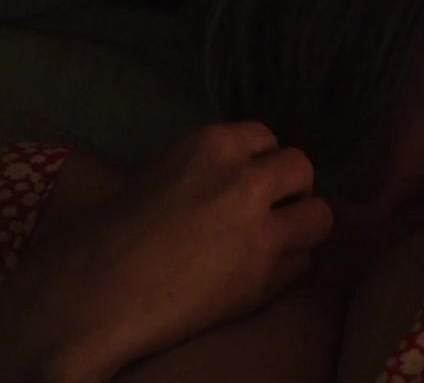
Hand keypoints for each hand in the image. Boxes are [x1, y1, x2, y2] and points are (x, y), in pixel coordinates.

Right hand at [5, 122, 332, 382]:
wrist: (92, 297)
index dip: (259, 161)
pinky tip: (256, 275)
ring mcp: (264, 231)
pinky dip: (287, 267)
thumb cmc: (104, 236)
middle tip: (267, 210)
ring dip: (300, 227)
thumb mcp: (157, 175)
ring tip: (274, 242)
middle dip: (289, 188)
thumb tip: (238, 177)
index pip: (266, 137)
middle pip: (302, 169)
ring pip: (320, 217)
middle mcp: (247, 181)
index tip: (247, 179)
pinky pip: (302, 264)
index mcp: (213, 146)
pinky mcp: (268, 278)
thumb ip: (206, 172)